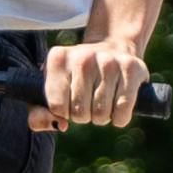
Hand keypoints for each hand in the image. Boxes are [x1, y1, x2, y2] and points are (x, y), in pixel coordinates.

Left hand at [29, 36, 149, 132]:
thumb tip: (59, 125)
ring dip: (102, 117)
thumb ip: (40, 113)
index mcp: (58, 59)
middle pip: (80, 113)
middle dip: (84, 115)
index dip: (64, 112)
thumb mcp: (52, 88)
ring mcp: (108, 62)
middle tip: (89, 101)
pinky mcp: (132, 69)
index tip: (69, 101)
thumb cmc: (77, 76)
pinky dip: (119, 118)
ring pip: (101, 114)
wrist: (113, 47)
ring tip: (103, 100)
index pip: (56, 107)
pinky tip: (117, 105)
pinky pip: (122, 112)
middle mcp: (83, 58)